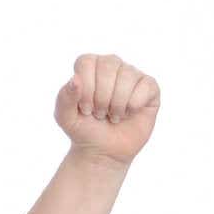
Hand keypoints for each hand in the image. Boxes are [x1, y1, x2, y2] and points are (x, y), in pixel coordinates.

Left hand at [54, 54, 160, 169]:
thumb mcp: (65, 117)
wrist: (103, 150)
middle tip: (99, 113)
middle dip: (101, 96)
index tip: (85, 108)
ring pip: (127, 76)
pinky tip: (128, 113)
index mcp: (89, 66)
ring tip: (112, 115)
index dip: (86, 88)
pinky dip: (134, 105)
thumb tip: (75, 79)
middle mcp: (112, 65)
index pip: (87, 62)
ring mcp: (132, 75)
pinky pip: (146, 86)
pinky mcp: (149, 87)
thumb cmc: (84, 130)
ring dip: (117, 103)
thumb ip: (64, 98)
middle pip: (108, 66)